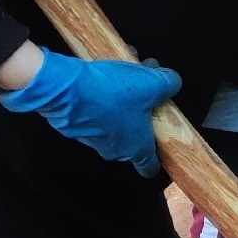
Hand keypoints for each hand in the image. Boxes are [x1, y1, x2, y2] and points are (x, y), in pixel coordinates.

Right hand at [0, 51, 180, 175]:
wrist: (66, 88)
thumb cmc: (111, 94)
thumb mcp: (152, 84)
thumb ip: (168, 84)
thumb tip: (172, 82)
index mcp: (136, 149)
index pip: (150, 167)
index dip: (158, 158)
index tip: (162, 146)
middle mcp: (113, 149)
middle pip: (134, 135)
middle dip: (142, 110)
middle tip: (145, 87)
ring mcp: (92, 138)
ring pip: (114, 119)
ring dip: (122, 98)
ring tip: (124, 70)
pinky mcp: (74, 124)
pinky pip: (95, 110)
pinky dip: (101, 94)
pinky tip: (103, 73)